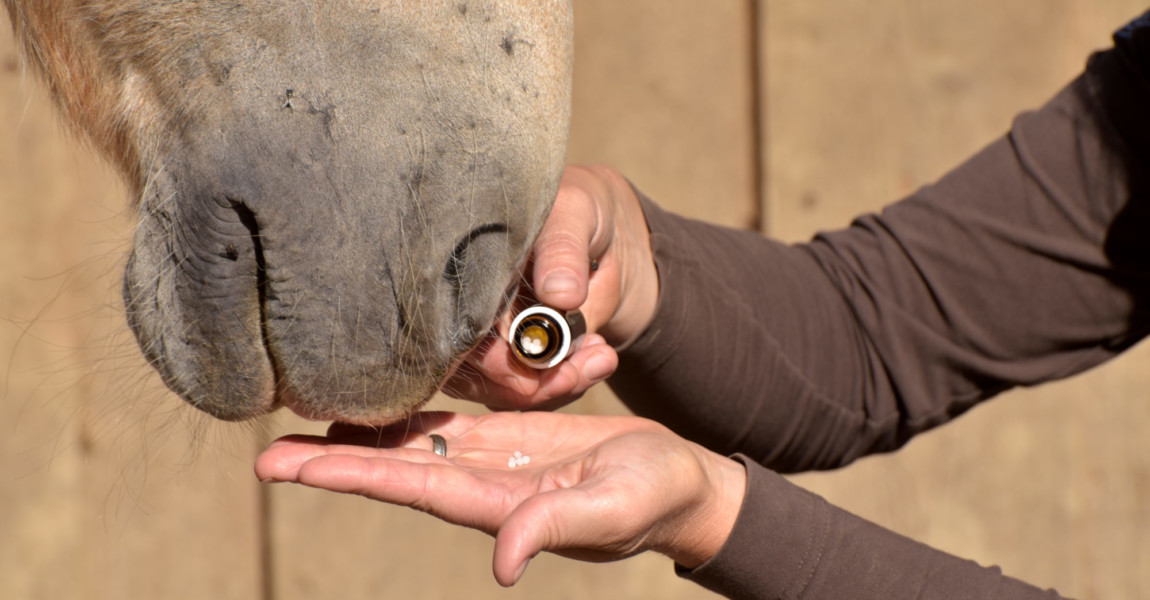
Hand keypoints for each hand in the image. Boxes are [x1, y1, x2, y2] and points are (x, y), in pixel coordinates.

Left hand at [254, 412, 744, 585]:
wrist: (680, 482)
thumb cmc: (653, 499)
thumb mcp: (610, 512)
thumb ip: (554, 529)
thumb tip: (501, 563)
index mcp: (496, 502)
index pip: (407, 486)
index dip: (347, 474)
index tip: (287, 467)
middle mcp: (482, 484)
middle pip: (392, 468)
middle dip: (330, 459)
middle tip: (265, 450)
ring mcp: (494, 461)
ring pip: (413, 444)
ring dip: (359, 435)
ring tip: (304, 419)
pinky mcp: (512, 437)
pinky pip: (450, 422)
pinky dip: (410, 411)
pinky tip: (380, 396)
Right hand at [443, 165, 659, 410]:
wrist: (606, 232)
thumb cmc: (578, 210)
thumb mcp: (574, 214)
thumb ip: (563, 249)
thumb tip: (559, 296)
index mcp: (461, 269)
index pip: (457, 330)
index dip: (495, 359)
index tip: (544, 362)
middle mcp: (463, 309)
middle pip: (473, 374)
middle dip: (532, 383)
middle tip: (589, 363)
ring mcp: (488, 339)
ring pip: (501, 390)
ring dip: (556, 386)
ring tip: (602, 355)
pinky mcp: (517, 360)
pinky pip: (530, 392)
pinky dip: (566, 385)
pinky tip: (599, 357)